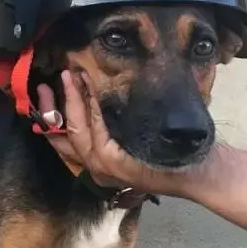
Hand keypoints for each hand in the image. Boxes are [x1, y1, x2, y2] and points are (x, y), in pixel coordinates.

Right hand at [37, 70, 209, 198]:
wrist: (198, 173)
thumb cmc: (169, 153)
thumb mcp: (134, 139)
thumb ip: (113, 125)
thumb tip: (97, 94)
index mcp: (98, 162)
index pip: (62, 140)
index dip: (51, 114)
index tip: (48, 89)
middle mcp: (95, 168)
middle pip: (63, 134)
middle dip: (55, 104)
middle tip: (59, 74)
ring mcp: (103, 169)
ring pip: (77, 131)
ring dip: (75, 101)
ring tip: (74, 75)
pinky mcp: (115, 166)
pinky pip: (98, 134)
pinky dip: (94, 112)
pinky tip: (94, 92)